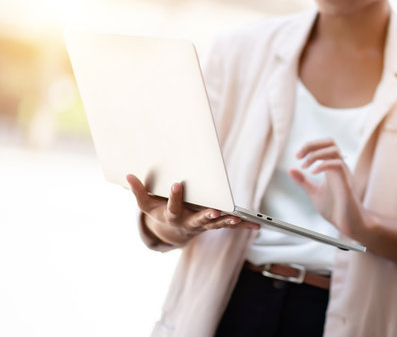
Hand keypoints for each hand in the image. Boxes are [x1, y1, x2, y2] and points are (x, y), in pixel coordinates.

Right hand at [126, 174, 258, 245]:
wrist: (170, 232)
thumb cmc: (158, 213)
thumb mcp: (145, 205)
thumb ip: (138, 191)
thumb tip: (128, 175)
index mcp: (172, 216)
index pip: (172, 207)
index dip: (174, 196)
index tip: (177, 183)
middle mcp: (188, 223)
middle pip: (198, 220)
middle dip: (206, 215)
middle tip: (215, 210)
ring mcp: (203, 225)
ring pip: (216, 224)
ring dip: (227, 222)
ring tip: (238, 218)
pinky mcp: (213, 224)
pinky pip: (228, 225)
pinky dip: (242, 225)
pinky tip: (256, 226)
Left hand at [288, 138, 367, 239]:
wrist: (349, 224)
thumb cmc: (335, 209)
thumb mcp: (314, 193)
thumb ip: (303, 182)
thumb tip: (290, 169)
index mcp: (332, 167)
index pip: (324, 145)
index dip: (309, 146)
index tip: (297, 156)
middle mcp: (339, 167)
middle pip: (330, 141)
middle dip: (312, 144)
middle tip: (298, 155)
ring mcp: (344, 173)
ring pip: (334, 150)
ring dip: (315, 154)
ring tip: (304, 166)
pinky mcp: (347, 182)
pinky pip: (338, 164)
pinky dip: (323, 165)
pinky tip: (312, 173)